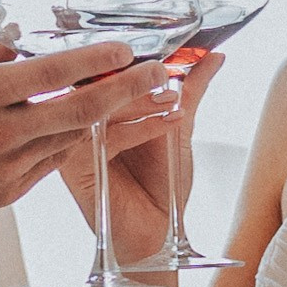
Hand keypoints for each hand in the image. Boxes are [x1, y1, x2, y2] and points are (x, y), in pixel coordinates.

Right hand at [0, 38, 176, 216]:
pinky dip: (83, 140)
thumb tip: (25, 39)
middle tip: (159, 73)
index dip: (92, 60)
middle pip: (78, 109)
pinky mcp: (12, 191)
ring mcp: (8, 166)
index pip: (49, 73)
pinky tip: (107, 125)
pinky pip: (56, 160)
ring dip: (116, 118)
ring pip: (75, 136)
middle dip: (127, 89)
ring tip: (148, 97)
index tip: (125, 49)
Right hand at [56, 48, 225, 255]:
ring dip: (139, 99)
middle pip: (99, 86)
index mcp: (103, 112)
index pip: (107, 73)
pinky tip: (166, 123)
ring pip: (100, 107)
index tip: (162, 51)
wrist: (159, 235)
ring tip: (172, 99)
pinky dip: (138, 127)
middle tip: (166, 71)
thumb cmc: (162, 188)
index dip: (132, 60)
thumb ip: (191, 91)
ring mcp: (77, 145)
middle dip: (136, 76)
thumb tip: (212, 57)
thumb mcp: (179, 130)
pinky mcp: (74, 166)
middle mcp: (86, 126)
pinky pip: (101, 137)